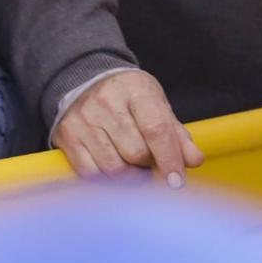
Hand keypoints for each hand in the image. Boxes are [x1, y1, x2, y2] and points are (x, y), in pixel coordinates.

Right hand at [52, 70, 203, 184]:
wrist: (86, 81)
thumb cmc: (129, 96)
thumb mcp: (157, 105)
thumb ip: (177, 134)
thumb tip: (194, 161)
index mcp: (137, 90)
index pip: (157, 129)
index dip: (170, 158)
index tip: (177, 181)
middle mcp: (107, 103)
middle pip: (136, 152)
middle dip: (149, 165)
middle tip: (151, 162)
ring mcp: (84, 121)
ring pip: (113, 167)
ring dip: (130, 176)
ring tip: (135, 166)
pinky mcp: (67, 138)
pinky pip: (90, 173)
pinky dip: (106, 180)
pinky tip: (114, 168)